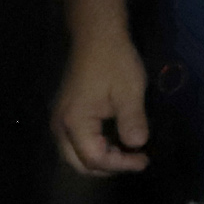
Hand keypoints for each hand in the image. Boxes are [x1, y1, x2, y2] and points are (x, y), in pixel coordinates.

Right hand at [53, 31, 151, 175]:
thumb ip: (132, 120)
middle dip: (107, 167)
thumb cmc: (114, 61)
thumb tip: (137, 145)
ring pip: (74, 154)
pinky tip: (114, 141)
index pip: (94, 158)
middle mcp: (60, 126)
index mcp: (74, 122)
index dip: (120, 164)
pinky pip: (75, 142)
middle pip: (78, 163)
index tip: (144, 160)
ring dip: (99, 159)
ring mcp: (60, 119)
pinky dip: (93, 147)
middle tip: (134, 161)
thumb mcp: (130, 91)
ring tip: (127, 153)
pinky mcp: (65, 113)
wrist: (96, 36)